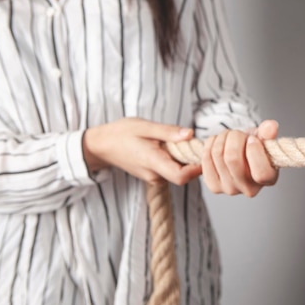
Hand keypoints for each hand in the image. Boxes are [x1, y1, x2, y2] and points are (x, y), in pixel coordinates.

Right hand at [83, 118, 201, 185]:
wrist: (102, 145)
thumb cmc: (122, 133)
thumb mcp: (145, 126)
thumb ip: (168, 132)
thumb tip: (190, 134)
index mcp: (153, 162)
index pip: (181, 176)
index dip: (197, 168)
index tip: (202, 151)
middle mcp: (154, 175)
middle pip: (184, 175)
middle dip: (192, 159)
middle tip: (191, 140)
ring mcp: (153, 178)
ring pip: (178, 172)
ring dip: (183, 158)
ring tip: (177, 141)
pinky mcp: (153, 176)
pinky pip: (171, 170)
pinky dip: (175, 160)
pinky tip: (169, 147)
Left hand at [200, 120, 278, 196]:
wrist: (239, 154)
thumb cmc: (253, 147)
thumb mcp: (263, 138)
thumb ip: (268, 133)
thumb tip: (270, 126)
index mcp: (268, 179)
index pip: (261, 173)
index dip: (254, 152)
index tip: (251, 139)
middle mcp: (249, 189)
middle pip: (232, 158)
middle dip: (234, 137)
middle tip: (237, 133)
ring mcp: (230, 189)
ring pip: (218, 154)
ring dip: (222, 137)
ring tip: (228, 136)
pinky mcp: (214, 186)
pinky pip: (206, 158)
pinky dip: (211, 143)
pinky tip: (218, 142)